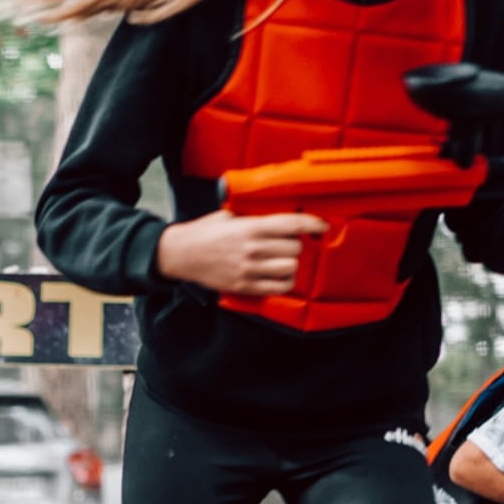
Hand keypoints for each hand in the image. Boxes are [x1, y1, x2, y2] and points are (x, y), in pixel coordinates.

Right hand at [156, 210, 329, 295]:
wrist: (181, 254)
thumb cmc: (207, 232)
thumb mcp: (230, 216)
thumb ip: (255, 217)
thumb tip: (281, 218)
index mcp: (251, 227)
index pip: (291, 225)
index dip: (312, 224)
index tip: (322, 226)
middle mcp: (253, 249)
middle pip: (295, 249)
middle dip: (296, 246)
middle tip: (288, 244)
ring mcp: (249, 269)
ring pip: (290, 269)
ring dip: (292, 264)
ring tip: (283, 261)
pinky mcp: (245, 286)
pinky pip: (278, 287)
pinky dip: (285, 282)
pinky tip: (279, 276)